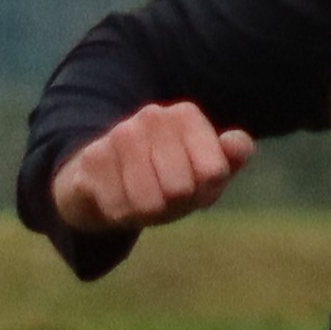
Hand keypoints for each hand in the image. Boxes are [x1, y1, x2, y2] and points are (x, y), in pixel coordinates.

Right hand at [51, 101, 254, 236]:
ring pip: (149, 200)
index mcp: (186, 115)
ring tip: (139, 198)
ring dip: (146, 211)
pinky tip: (115, 199)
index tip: (191, 184)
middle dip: (174, 204)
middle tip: (161, 195)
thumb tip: (237, 144)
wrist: (100, 183)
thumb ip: (229, 158)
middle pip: (181, 188)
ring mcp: (120, 134)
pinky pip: (119, 206)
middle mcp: (153, 115)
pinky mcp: (92, 158)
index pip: (213, 172)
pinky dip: (120, 214)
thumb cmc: (163, 179)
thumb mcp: (202, 173)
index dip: (203, 192)